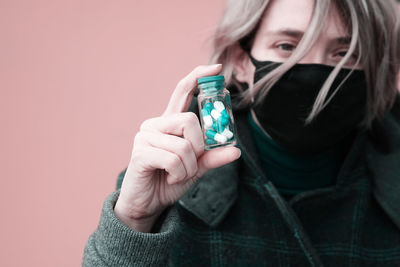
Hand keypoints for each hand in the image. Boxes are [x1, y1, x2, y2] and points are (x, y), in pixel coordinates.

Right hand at [114, 64, 240, 231]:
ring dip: (189, 166)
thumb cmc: (169, 181)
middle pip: (190, 120)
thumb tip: (236, 150)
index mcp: (169, 123)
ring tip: (177, 173)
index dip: (198, 77)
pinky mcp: (140, 152)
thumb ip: (212, 157)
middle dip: (198, 146)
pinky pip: (173, 159)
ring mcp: (145, 136)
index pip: (182, 92)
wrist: (147, 204)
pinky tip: (168, 177)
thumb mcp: (196, 168)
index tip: (216, 68)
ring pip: (184, 145)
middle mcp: (155, 124)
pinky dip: (179, 173)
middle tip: (191, 162)